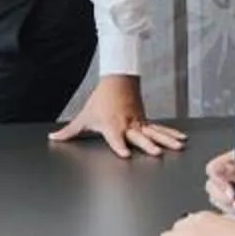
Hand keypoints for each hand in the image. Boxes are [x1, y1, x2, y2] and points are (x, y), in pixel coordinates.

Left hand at [51, 76, 186, 158]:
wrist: (118, 80)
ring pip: (154, 133)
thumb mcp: (84, 117)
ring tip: (177, 148)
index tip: (125, 154)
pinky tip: (181, 139)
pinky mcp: (146, 120)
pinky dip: (171, 133)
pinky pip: (160, 128)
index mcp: (112, 126)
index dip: (119, 146)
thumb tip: (53, 138)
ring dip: (166, 140)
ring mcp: (139, 123)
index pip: (115, 138)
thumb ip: (70, 131)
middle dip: (148, 145)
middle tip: (156, 153)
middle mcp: (127, 125)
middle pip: (139, 136)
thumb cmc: (101, 100)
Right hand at [204, 150, 234, 212]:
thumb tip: (216, 168)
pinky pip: (224, 205)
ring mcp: (232, 184)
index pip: (212, 169)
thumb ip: (234, 173)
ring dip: (232, 205)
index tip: (231, 191)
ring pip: (217, 197)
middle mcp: (231, 171)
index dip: (219, 182)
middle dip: (227, 196)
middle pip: (212, 185)